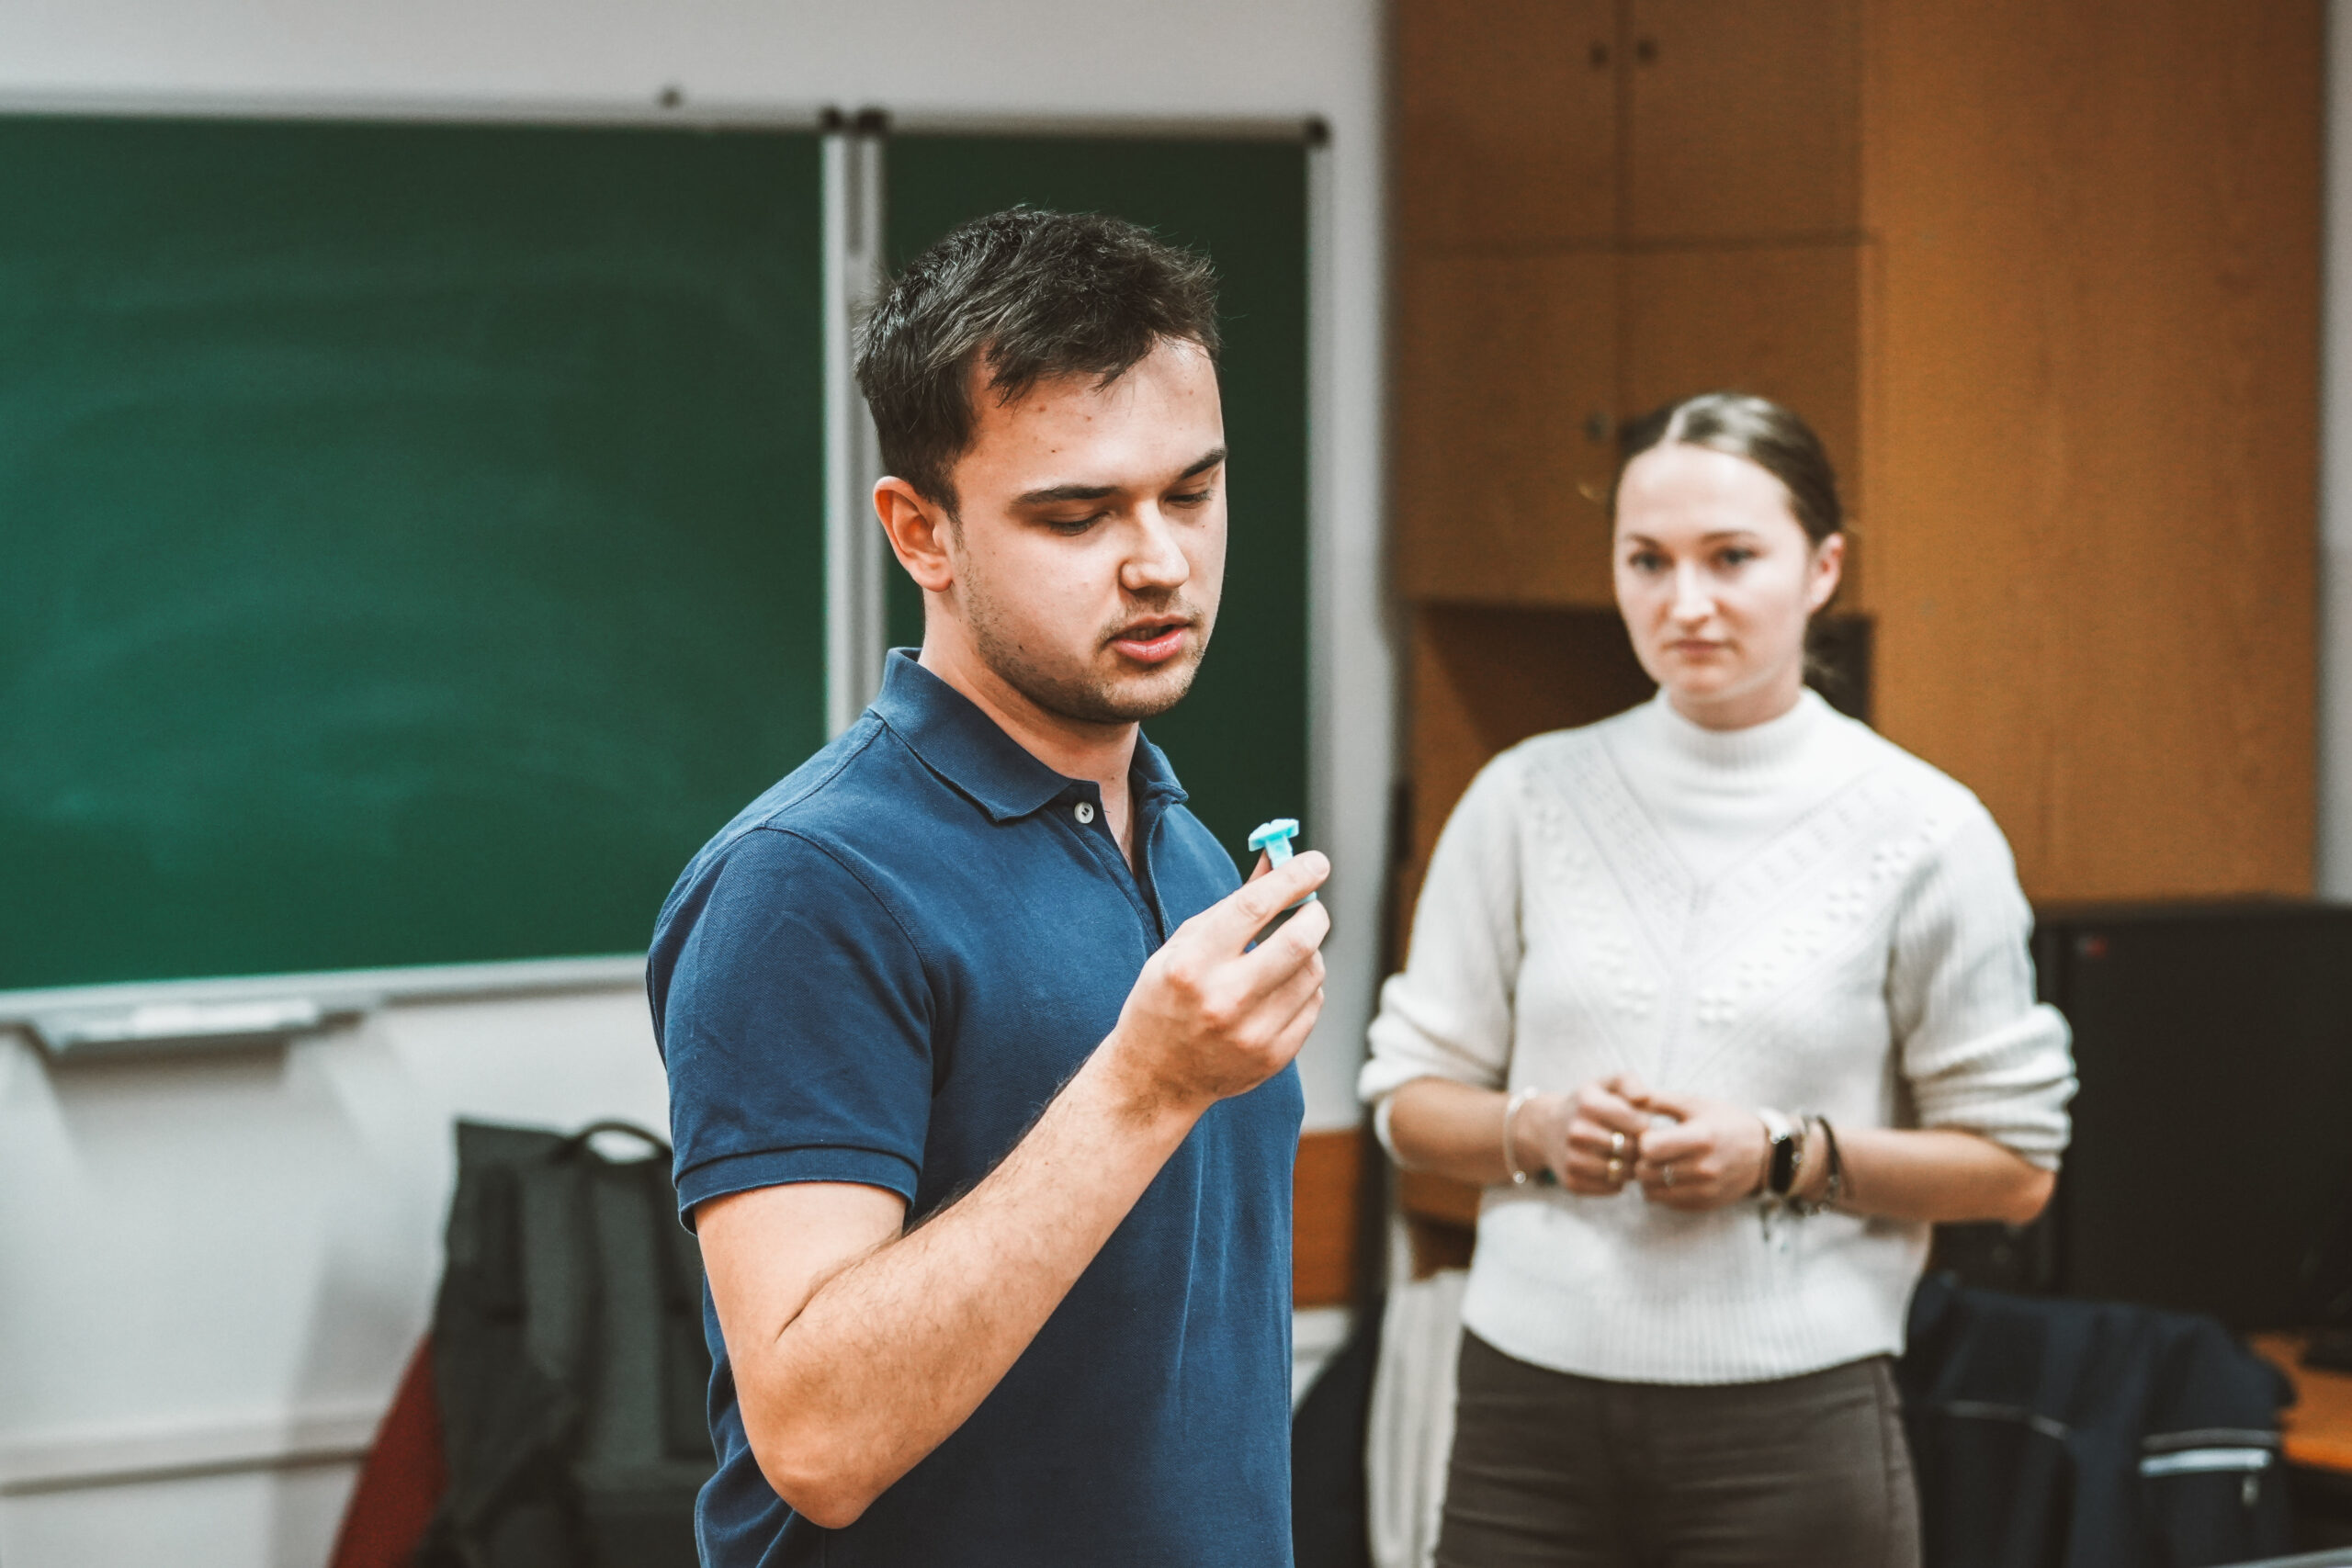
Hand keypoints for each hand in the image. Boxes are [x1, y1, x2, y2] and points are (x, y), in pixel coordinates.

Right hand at [1100, 850, 1330, 1116]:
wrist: (1156, 1077)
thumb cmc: (1166, 999)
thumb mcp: (1183, 945)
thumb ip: (1234, 903)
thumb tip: (1277, 858)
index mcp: (1191, 964)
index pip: (1254, 907)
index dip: (1292, 877)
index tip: (1316, 862)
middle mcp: (1223, 999)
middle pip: (1298, 941)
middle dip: (1314, 913)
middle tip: (1311, 907)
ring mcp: (1252, 1033)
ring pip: (1313, 972)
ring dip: (1309, 952)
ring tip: (1283, 954)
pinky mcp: (1274, 1056)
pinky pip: (1313, 1004)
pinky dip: (1305, 986)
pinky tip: (1280, 988)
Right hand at [1513, 1073, 1654, 1195]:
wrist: (1546, 1129)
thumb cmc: (1588, 1105)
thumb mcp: (1606, 1085)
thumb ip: (1630, 1083)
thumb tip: (1644, 1098)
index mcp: (1588, 1103)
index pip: (1638, 1124)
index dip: (1645, 1125)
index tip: (1638, 1123)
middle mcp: (1576, 1132)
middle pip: (1632, 1149)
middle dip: (1640, 1147)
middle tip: (1634, 1142)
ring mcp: (1571, 1159)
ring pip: (1624, 1172)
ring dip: (1631, 1166)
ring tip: (1625, 1155)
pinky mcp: (1571, 1182)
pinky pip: (1613, 1188)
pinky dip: (1618, 1180)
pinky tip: (1611, 1166)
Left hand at [1633, 1094, 1769, 1210]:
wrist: (1763, 1154)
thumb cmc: (1726, 1122)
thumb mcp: (1696, 1103)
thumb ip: (1660, 1100)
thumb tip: (1627, 1098)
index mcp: (1701, 1138)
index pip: (1649, 1148)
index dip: (1642, 1141)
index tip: (1649, 1134)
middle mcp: (1704, 1168)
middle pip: (1645, 1172)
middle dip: (1641, 1160)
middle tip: (1649, 1150)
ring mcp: (1705, 1190)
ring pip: (1651, 1192)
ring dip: (1648, 1178)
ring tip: (1658, 1163)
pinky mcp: (1704, 1204)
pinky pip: (1666, 1202)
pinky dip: (1662, 1190)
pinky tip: (1671, 1175)